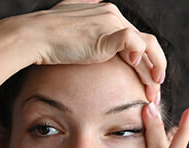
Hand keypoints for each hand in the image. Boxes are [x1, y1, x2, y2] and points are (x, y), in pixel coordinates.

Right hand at [21, 0, 165, 100]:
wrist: (34, 36)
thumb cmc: (45, 36)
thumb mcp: (66, 22)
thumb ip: (80, 18)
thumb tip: (86, 17)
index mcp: (106, 14)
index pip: (134, 38)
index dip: (142, 60)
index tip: (141, 82)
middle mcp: (113, 15)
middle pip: (144, 43)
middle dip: (152, 69)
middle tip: (153, 92)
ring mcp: (112, 23)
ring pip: (148, 45)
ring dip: (154, 68)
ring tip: (153, 89)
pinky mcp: (109, 34)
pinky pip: (137, 44)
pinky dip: (141, 57)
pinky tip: (135, 70)